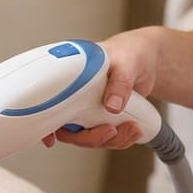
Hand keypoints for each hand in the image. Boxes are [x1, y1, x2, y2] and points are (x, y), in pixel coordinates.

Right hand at [41, 28, 161, 150]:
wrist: (148, 60)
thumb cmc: (129, 52)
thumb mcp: (126, 63)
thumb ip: (119, 83)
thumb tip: (111, 105)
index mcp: (70, 78)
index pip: (48, 104)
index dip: (45, 125)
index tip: (50, 138)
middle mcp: (75, 97)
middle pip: (68, 130)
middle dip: (89, 138)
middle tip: (110, 130)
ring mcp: (89, 110)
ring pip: (88, 138)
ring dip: (111, 140)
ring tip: (131, 128)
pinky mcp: (104, 119)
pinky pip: (106, 138)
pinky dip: (121, 139)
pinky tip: (134, 129)